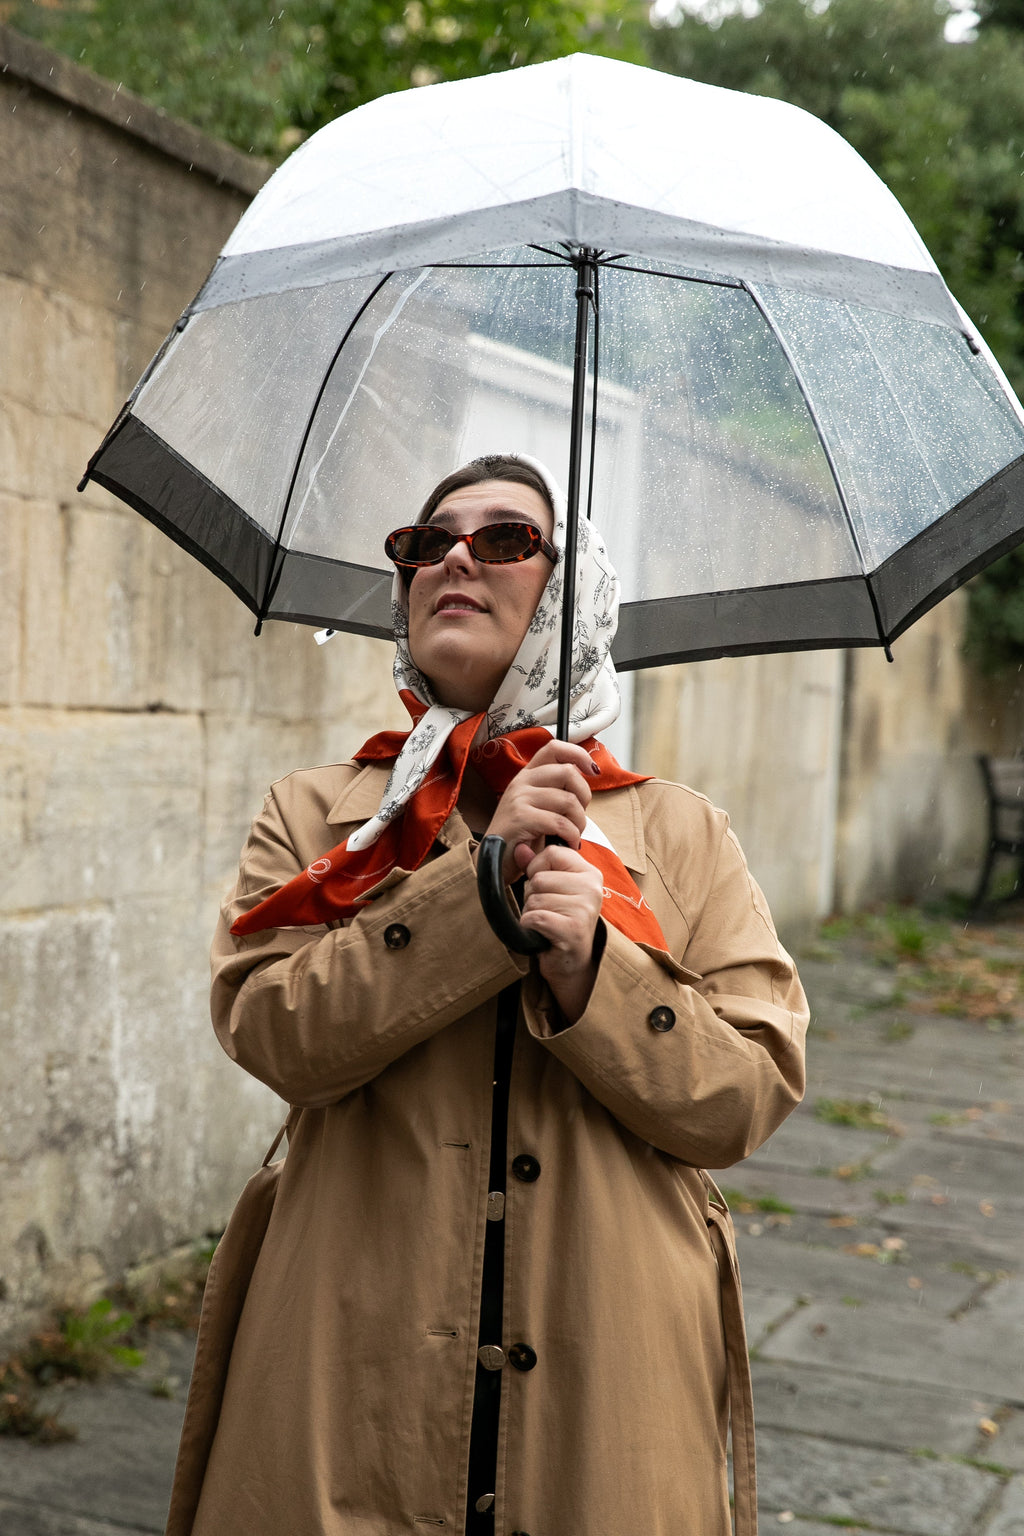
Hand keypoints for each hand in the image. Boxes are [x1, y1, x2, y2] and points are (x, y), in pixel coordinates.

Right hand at [483, 739, 599, 884]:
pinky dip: (571, 836)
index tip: (593, 771)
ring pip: (568, 800)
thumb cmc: (521, 837)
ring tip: (572, 835)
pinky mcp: (521, 818)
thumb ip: (556, 791)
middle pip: (568, 772)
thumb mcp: (538, 807)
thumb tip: (586, 778)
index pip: (555, 748)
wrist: (493, 861)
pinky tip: (567, 843)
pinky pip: (560, 822)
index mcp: (528, 776)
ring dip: (579, 822)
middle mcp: (522, 782)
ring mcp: (520, 798)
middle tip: (579, 817)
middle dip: (584, 796)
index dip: (578, 754)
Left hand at [518, 842, 603, 1023]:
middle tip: (548, 911)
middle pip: (539, 878)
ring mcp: (585, 909)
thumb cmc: (561, 922)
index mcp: (590, 873)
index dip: (537, 868)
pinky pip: (535, 917)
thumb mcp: (552, 889)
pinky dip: (530, 927)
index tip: (545, 886)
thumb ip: (535, 866)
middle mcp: (592, 888)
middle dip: (533, 896)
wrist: (571, 962)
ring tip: (547, 924)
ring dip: (532, 913)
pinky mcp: (573, 929)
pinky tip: (542, 934)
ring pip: (535, 899)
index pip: (552, 853)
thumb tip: (520, 847)